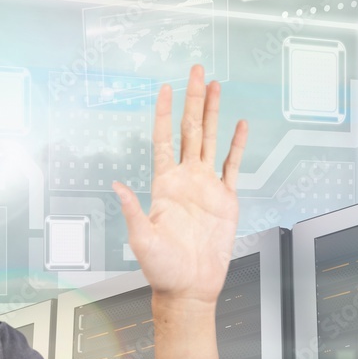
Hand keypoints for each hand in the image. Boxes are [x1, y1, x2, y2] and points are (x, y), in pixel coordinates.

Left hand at [113, 65, 247, 307]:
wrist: (189, 287)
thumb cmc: (161, 268)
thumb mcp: (141, 239)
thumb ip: (132, 211)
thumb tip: (118, 186)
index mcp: (164, 184)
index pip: (164, 139)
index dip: (165, 114)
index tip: (165, 88)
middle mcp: (185, 179)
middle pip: (190, 130)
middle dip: (193, 100)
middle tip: (196, 70)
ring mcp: (207, 187)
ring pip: (211, 140)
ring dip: (213, 113)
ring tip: (217, 86)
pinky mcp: (226, 200)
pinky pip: (233, 166)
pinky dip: (237, 145)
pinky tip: (240, 125)